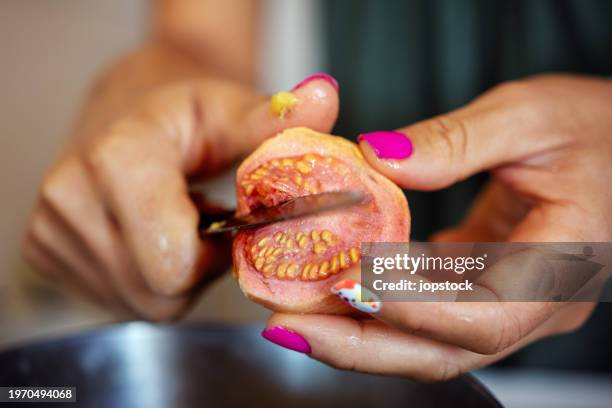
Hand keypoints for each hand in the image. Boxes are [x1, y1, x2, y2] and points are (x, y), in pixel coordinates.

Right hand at [22, 43, 339, 319]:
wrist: (128, 108)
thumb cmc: (185, 111)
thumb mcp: (232, 109)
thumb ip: (274, 121)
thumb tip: (325, 98)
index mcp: (116, 160)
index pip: (174, 263)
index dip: (215, 254)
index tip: (225, 219)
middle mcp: (69, 199)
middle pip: (159, 294)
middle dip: (197, 269)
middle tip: (205, 223)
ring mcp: (50, 230)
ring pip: (142, 304)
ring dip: (175, 275)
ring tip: (178, 224)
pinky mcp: (44, 253)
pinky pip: (120, 299)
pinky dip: (147, 279)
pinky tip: (150, 235)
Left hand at [264, 74, 611, 379]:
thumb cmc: (595, 127)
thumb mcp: (529, 116)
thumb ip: (456, 141)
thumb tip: (378, 159)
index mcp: (561, 264)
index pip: (483, 317)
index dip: (411, 310)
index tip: (347, 286)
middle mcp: (536, 303)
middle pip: (442, 351)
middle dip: (360, 345)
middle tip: (288, 325)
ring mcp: (509, 302)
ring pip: (426, 341)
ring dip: (356, 332)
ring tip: (292, 312)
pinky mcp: (483, 285)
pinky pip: (423, 311)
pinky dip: (374, 305)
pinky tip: (329, 284)